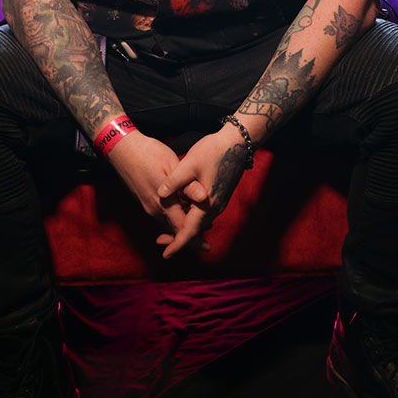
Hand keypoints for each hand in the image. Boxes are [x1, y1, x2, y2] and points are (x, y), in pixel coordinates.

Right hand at [107, 131, 209, 247]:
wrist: (122, 149)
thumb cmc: (149, 153)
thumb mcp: (172, 166)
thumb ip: (187, 185)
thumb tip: (204, 197)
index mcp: (163, 202)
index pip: (182, 229)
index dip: (196, 240)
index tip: (208, 248)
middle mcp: (154, 209)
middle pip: (175, 230)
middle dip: (191, 237)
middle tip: (207, 241)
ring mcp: (148, 206)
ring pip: (168, 223)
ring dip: (183, 226)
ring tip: (201, 226)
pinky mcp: (145, 201)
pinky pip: (162, 215)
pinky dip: (174, 218)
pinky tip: (185, 211)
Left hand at [155, 124, 249, 258]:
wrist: (237, 142)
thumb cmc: (213, 151)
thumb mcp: (189, 164)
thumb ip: (174, 181)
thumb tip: (160, 195)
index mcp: (207, 203)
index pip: (190, 232)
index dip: (176, 244)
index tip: (165, 254)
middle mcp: (215, 207)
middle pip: (195, 231)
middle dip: (178, 239)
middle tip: (160, 241)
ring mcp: (218, 202)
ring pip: (200, 223)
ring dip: (184, 228)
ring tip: (167, 230)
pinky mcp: (219, 196)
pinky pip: (204, 215)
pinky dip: (192, 219)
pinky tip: (182, 212)